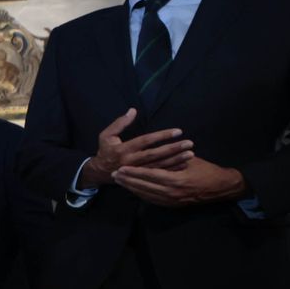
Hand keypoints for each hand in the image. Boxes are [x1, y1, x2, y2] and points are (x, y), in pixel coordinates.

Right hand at [78, 109, 192, 187]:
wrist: (100, 172)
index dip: (162, 136)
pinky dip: (171, 170)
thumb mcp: (106, 135)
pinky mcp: (141, 177)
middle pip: (156, 155)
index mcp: (124, 149)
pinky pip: (158, 174)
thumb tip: (132, 111)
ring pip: (159, 166)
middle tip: (189, 143)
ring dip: (175, 160)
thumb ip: (119, 123)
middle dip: (173, 149)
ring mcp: (137, 171)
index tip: (177, 131)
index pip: (146, 141)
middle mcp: (131, 161)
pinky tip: (183, 165)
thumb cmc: (105, 151)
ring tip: (190, 154)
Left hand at [113, 156, 245, 206]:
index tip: (120, 168)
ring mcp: (171, 201)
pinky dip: (141, 194)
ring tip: (120, 182)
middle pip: (143, 187)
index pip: (149, 175)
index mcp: (175, 181)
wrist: (220, 188)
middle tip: (114, 175)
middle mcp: (171, 193)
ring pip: (146, 195)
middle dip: (127, 181)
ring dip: (132, 188)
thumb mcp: (190, 160)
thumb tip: (155, 153)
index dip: (133, 172)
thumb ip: (172, 158)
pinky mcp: (172, 205)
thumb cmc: (206, 170)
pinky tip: (133, 189)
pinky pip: (152, 200)